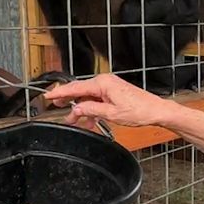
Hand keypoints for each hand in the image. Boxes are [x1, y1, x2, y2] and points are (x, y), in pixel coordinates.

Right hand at [43, 73, 179, 129]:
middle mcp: (105, 82)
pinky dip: (92, 110)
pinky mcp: (115, 93)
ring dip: (82, 110)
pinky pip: (98, 100)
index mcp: (103, 84)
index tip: (47, 96)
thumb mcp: (111, 114)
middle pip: (80, 91)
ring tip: (75, 122)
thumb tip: (76, 109)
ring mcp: (110, 87)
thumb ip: (91, 110)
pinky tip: (90, 121)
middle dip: (68, 101)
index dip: (60, 93)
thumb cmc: (139, 111)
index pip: (75, 87)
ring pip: (88, 97)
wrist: (156, 111)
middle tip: (55, 107)